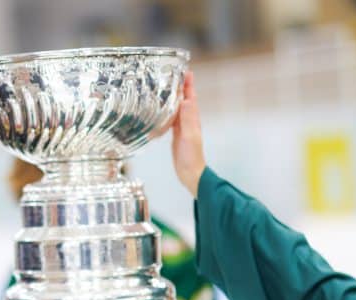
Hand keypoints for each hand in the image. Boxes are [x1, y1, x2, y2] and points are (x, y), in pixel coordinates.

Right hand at [171, 71, 205, 197]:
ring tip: (167, 87)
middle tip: (174, 74)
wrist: (190, 172)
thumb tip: (186, 100)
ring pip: (178, 108)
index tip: (186, 70)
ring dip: (175, 97)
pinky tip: (163, 109)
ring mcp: (183, 128)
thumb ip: (187, 119)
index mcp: (193, 119)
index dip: (189, 84)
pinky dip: (169, 111)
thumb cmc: (191, 156)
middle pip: (185, 99)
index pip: (191, 97)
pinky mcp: (177, 135)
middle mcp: (189, 121)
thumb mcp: (189, 136)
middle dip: (181, 87)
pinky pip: (173, 118)